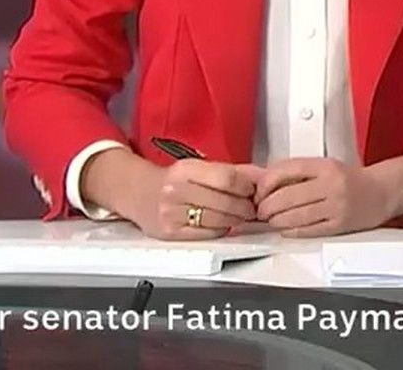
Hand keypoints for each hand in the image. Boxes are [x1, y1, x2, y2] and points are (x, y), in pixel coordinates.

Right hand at [91, 150, 260, 240]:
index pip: (228, 179)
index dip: (247, 187)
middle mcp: (176, 190)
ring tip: (240, 216)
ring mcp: (171, 213)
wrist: (138, 192)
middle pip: (226, 202)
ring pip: (219, 221)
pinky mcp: (170, 233)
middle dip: (246, 207)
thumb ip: (233, 171)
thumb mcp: (200, 167)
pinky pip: (207, 234)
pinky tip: (223, 224)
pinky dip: (221, 230)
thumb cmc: (174, 179)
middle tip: (252, 208)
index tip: (254, 190)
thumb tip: (264, 177)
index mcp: (186, 169)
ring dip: (237, 220)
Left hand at [254, 157, 398, 237]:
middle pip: (287, 197)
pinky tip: (286, 229)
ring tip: (271, 220)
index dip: (266, 183)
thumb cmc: (351, 180)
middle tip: (261, 210)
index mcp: (325, 166)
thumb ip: (298, 172)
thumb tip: (266, 182)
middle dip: (267, 207)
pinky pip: (308, 230)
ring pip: (295, 216)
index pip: (287, 170)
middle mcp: (331, 184)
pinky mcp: (339, 224)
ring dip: (276, 221)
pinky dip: (291, 231)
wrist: (382, 191)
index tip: (260, 191)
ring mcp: (336, 205)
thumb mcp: (325, 166)